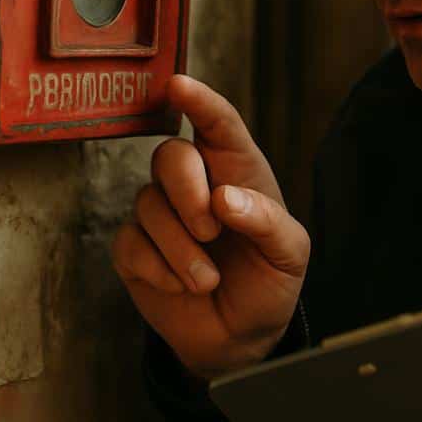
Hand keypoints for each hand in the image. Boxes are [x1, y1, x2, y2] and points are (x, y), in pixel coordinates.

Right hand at [111, 75, 309, 377]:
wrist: (241, 335)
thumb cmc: (269, 280)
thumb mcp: (289, 254)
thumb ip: (268, 222)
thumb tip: (225, 198)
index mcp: (236, 169)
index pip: (217, 123)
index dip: (199, 101)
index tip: (179, 85)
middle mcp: (195, 182)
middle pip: (169, 155)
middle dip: (186, 191)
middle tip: (211, 230)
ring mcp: (161, 214)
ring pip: (148, 204)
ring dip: (181, 249)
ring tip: (208, 279)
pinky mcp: (135, 249)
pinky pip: (132, 244)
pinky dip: (161, 270)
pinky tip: (183, 287)